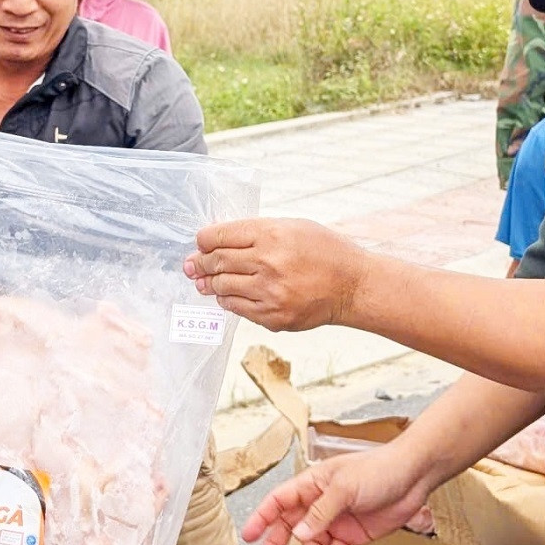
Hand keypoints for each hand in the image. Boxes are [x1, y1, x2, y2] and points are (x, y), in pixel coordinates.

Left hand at [185, 218, 369, 331]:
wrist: (352, 286)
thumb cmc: (324, 251)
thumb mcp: (293, 227)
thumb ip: (256, 232)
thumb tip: (218, 240)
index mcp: (272, 235)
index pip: (220, 236)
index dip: (204, 240)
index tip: (200, 242)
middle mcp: (268, 263)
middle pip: (217, 262)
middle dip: (199, 263)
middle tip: (191, 265)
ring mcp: (270, 293)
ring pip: (222, 287)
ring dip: (210, 283)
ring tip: (204, 281)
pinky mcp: (273, 316)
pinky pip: (237, 308)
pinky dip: (227, 300)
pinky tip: (227, 294)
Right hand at [241, 443, 432, 544]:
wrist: (414, 477)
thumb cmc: (380, 468)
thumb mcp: (346, 487)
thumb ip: (321, 512)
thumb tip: (299, 533)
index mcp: (312, 484)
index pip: (278, 501)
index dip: (261, 517)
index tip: (249, 535)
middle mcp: (320, 504)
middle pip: (289, 527)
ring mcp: (335, 521)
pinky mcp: (352, 536)